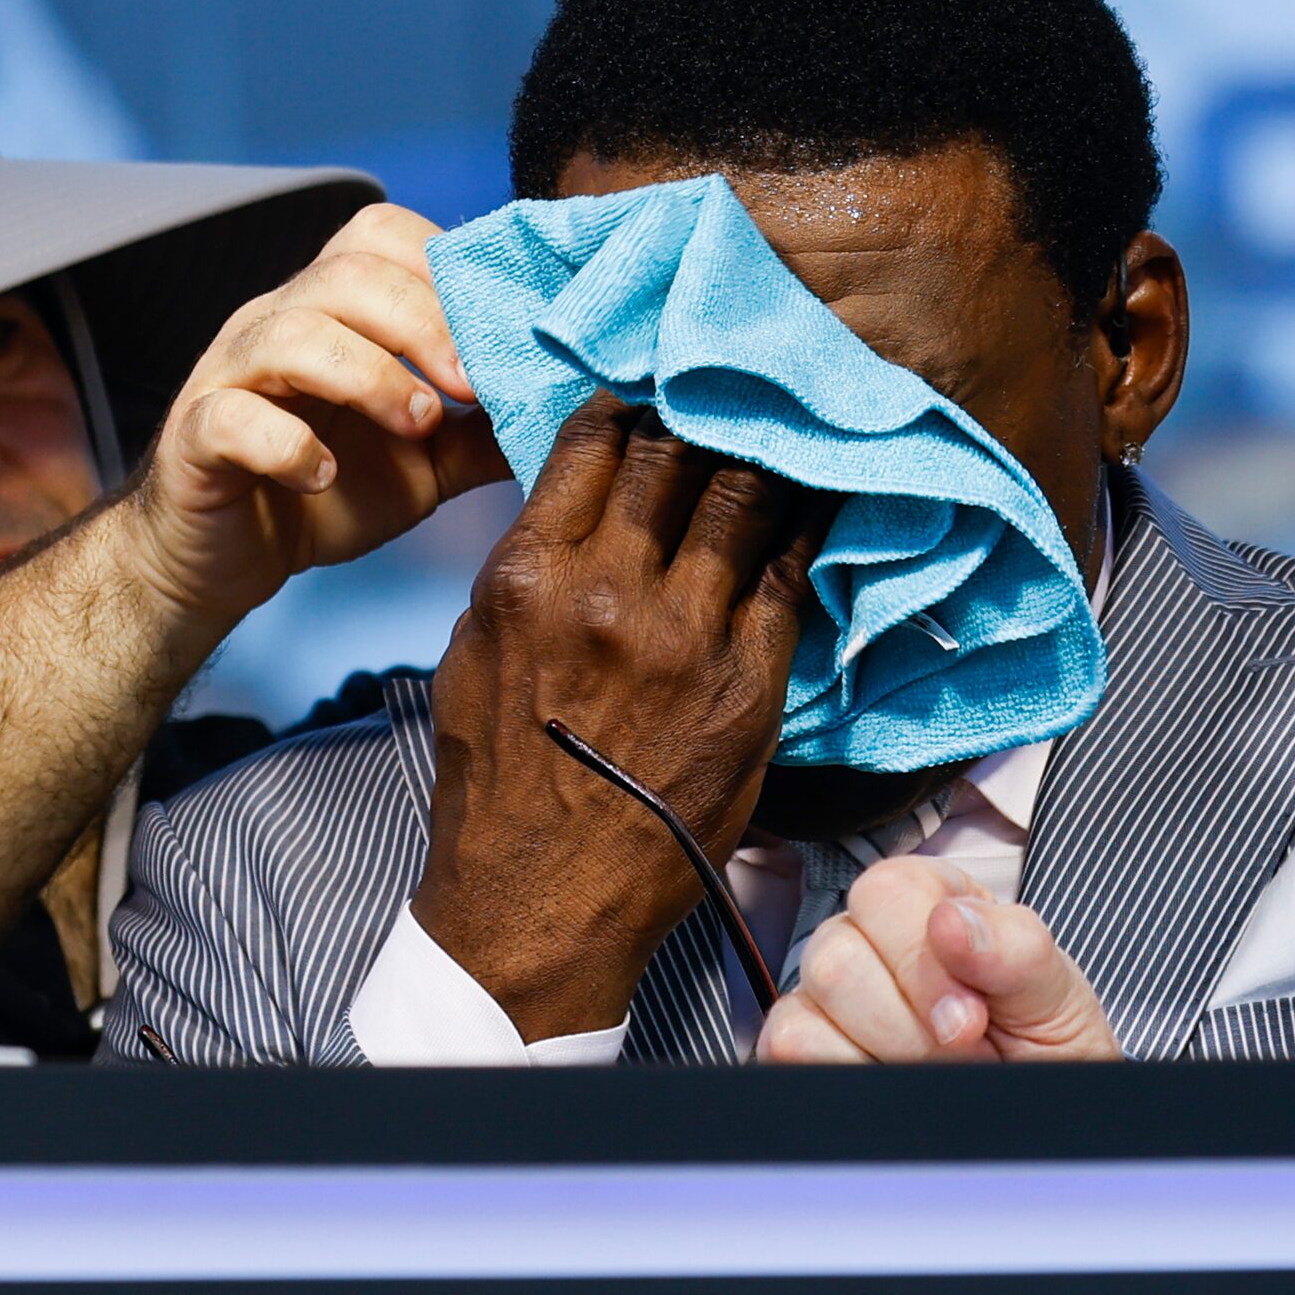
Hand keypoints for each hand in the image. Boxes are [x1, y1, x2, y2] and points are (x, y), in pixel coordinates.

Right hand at [123, 202, 510, 621]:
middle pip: (347, 271)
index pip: (384, 235)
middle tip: (471, 386)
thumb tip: (577, 410)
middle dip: (424, 321)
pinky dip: (285, 444)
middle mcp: (276, 322)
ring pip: (291, 332)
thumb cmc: (324, 495)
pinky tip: (323, 477)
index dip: (448, 269)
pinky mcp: (195, 437)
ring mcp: (229, 375)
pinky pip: (231, 418)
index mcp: (333, 311)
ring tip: (418, 425)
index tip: (505, 333)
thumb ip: (486, 431)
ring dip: (368, 375)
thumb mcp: (425, 464)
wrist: (224, 562)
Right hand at [415, 395, 825, 1039]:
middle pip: (676, 454)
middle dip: (702, 419)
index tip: (654, 393)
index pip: (595, 441)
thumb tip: (578, 505)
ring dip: (764, 460)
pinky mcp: (749, 683)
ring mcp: (684, 636)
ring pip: (744, 499)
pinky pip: (790, 575)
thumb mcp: (476, 654)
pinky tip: (817, 504)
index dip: (632, 405)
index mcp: (527, 576)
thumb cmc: (501, 781)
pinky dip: (805, 529)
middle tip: (729, 402)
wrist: (540, 900)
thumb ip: (530, 571)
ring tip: (782, 438)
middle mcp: (606, 592)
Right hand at [756, 856, 1120, 1062]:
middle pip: (840, 954)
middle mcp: (868, 934)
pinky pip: (788, 1045)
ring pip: (812, 1003)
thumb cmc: (1044, 1043)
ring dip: (887, 1052)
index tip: (973, 1017)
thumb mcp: (1054, 994)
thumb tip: (951, 925)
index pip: (888, 893)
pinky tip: (894, 1080)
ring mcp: (827, 990)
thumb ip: (1016, 948)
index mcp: (929, 898)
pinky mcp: (801, 1041)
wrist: (1035, 1111)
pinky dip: (848, 1072)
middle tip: (963, 1051)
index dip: (925, 960)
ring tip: (937, 1070)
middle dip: (910, 1023)